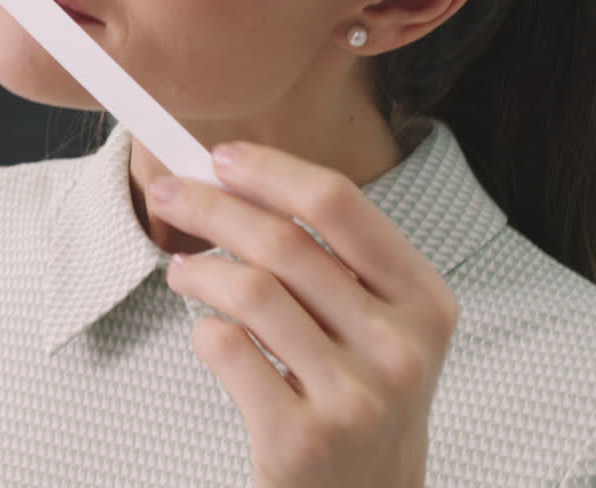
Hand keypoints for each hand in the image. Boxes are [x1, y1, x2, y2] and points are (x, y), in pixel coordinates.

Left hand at [149, 142, 459, 487]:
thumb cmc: (359, 395)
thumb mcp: (376, 325)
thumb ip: (330, 259)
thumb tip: (237, 179)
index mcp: (425, 301)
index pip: (339, 203)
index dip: (270, 169)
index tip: (220, 156)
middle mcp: (401, 347)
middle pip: (284, 241)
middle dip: (211, 205)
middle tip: (170, 193)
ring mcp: (355, 397)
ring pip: (250, 291)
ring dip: (198, 269)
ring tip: (180, 271)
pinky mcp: (302, 438)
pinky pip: (227, 350)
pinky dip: (204, 331)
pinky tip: (207, 333)